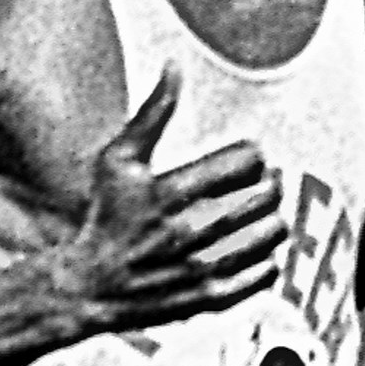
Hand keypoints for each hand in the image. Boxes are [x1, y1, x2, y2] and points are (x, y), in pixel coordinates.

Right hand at [58, 69, 280, 340]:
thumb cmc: (106, 216)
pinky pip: (259, 277)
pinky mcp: (207, 299)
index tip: (251, 157)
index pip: (240, 163)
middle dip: (271, 184)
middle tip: (269, 181)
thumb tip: (174, 66)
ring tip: (268, 213)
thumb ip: (152, 113)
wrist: (90, 286)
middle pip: (258, 199)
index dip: (253, 155)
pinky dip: (269, 262)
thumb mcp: (118, 160)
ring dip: (274, 220)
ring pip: (265, 237)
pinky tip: (262, 250)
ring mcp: (197, 268)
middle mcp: (184, 231)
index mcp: (166, 192)